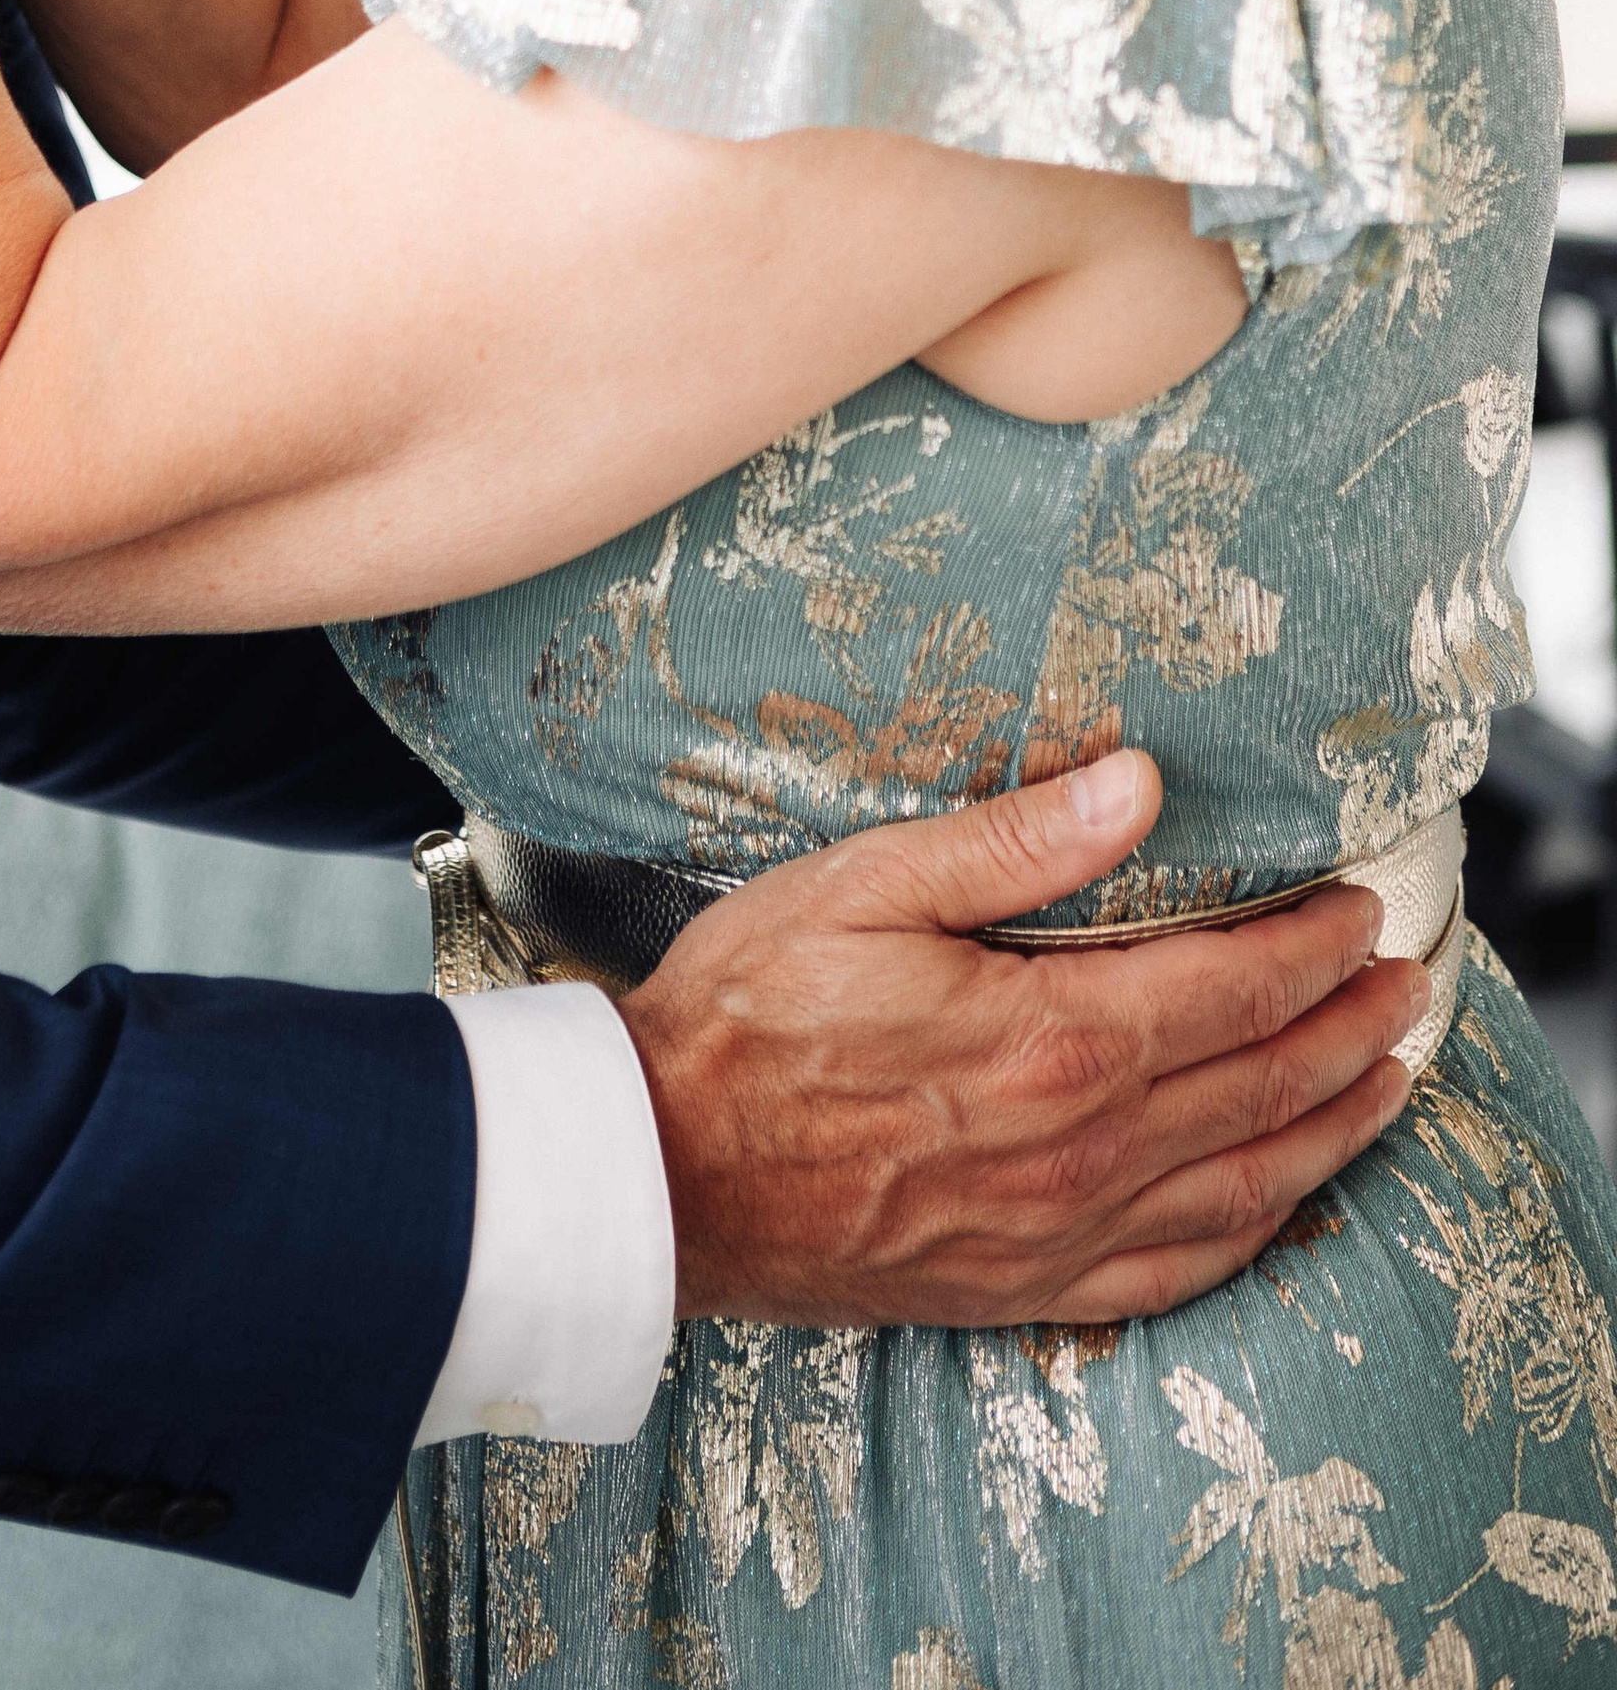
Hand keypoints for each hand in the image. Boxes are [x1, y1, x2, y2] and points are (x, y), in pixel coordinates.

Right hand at [615, 750, 1420, 1328]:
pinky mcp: (1028, 1288)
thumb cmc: (749, 1016)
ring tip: (1389, 1081)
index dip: (1313, 946)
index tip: (1356, 909)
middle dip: (1353, 1028)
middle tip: (1406, 982)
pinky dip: (1259, 1231)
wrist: (667, 1171)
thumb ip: (1012, 840)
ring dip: (1335, 1127)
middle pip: (1266, 1084)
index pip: (1234, 987)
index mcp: (1053, 1039)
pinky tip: (1283, 1202)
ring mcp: (1062, 1231)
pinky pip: (1182, 1271)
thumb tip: (1138, 784)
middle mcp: (1082, 1148)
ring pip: (1250, 1185)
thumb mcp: (865, 884)